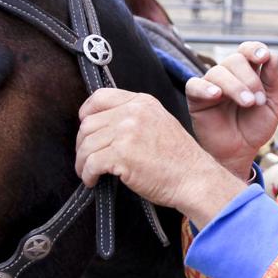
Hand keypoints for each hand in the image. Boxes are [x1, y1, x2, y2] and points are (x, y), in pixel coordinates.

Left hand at [76, 88, 246, 226]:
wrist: (195, 179)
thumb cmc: (178, 159)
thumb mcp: (159, 123)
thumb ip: (134, 118)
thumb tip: (102, 126)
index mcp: (142, 102)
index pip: (100, 97)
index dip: (86, 114)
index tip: (86, 130)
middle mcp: (133, 112)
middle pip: (89, 123)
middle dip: (82, 144)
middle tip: (86, 158)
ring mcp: (127, 132)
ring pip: (87, 144)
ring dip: (82, 162)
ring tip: (88, 172)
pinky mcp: (121, 154)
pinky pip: (91, 162)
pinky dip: (87, 174)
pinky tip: (93, 181)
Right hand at [184, 41, 277, 178]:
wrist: (240, 152)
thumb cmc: (255, 128)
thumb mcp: (273, 105)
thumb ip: (274, 81)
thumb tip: (271, 57)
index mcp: (248, 72)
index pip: (248, 50)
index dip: (255, 49)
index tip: (264, 57)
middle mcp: (228, 75)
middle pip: (235, 60)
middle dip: (250, 79)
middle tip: (257, 101)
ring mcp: (211, 84)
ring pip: (218, 71)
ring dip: (235, 86)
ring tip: (248, 103)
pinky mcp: (196, 98)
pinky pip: (194, 84)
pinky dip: (206, 88)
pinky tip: (216, 95)